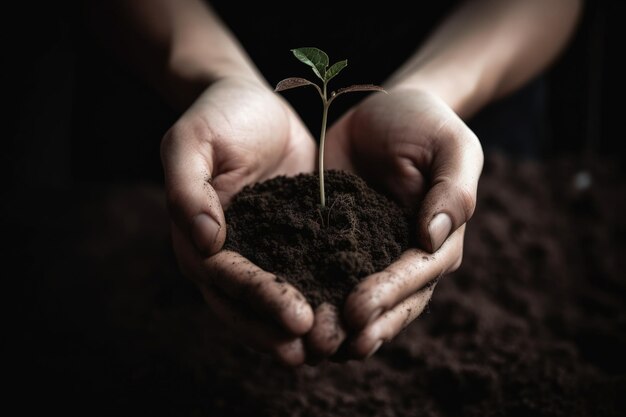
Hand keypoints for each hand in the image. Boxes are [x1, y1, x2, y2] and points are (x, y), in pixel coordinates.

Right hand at [160, 77, 317, 364]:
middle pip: (251, 306)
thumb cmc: (216, 117)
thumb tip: (203, 242)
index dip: (261, 301)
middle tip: (321, 350)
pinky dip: (329, 295)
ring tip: (342, 346)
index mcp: (198, 240)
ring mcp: (264, 252)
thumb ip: (187, 189)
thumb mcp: (191, 142)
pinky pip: (310, 274)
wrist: (254, 102)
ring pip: (280, 300)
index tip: (297, 319)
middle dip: (284, 329)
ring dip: (307, 328)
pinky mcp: (296, 240)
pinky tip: (357, 313)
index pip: (227, 281)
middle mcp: (229, 256)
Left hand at [321, 88, 483, 359]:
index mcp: (437, 241)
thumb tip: (434, 236)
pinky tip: (285, 312)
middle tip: (329, 344)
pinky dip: (310, 296)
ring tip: (307, 347)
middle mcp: (404, 258)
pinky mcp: (333, 243)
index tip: (359, 311)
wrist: (385, 111)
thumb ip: (452, 189)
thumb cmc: (426, 124)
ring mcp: (368, 255)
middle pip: (389, 303)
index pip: (416, 276)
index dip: (389, 295)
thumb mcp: (451, 146)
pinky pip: (323, 275)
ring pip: (358, 303)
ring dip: (335, 328)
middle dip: (360, 326)